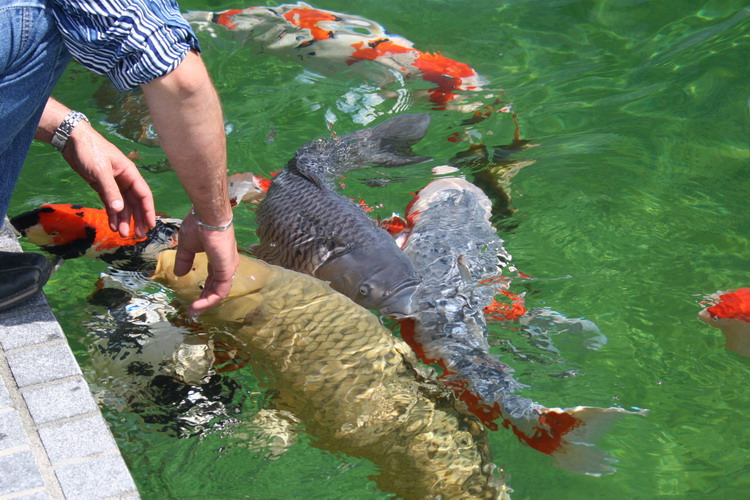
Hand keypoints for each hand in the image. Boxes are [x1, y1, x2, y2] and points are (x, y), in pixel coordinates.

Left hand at [63, 122, 155, 237]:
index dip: (148, 210)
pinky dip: (112, 214)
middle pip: (134, 203)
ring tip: (123, 235)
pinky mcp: (102, 186)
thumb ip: (110, 191)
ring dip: (123, 220)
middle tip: (137, 236)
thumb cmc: (90, 151)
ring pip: (122, 205)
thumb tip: (120, 210)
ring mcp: (113, 184)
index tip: (150, 226)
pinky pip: (110, 203)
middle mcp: (124, 180)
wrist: (72, 140)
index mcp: (130, 173)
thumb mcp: (100, 171)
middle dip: (136, 219)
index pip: (143, 195)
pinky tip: (112, 225)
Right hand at [173, 210, 238, 315]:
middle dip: (204, 301)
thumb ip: (184, 261)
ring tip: (193, 313)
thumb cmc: (198, 226)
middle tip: (193, 312)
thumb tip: (179, 274)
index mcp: (218, 259)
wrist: (207, 216)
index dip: (204, 291)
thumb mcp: (187, 247)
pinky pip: (220, 290)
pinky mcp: (227, 269)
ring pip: (219, 292)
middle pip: (216, 288)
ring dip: (206, 304)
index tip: (192, 302)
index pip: (213, 280)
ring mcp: (228, 267)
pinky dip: (209, 300)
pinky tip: (197, 306)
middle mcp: (226, 264)